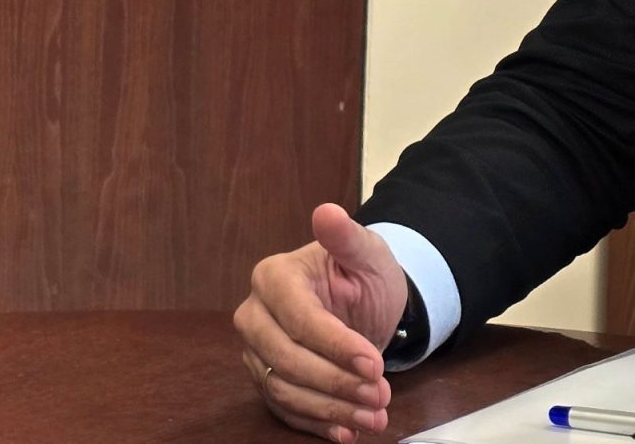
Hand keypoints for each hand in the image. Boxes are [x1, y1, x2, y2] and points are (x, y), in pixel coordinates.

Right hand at [235, 204, 410, 442]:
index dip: (335, 345)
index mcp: (273, 277)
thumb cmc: (362, 275)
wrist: (363, 304)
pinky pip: (284, 410)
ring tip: (375, 415)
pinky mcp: (266, 379)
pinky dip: (316, 424)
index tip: (374, 363)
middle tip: (380, 394)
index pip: (298, 318)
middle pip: (284, 358)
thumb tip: (328, 212)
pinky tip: (348, 431)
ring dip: (331, 408)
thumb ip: (347, 237)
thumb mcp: (366, 253)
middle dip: (335, 382)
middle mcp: (254, 314)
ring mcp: (256, 351)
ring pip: (283, 389)